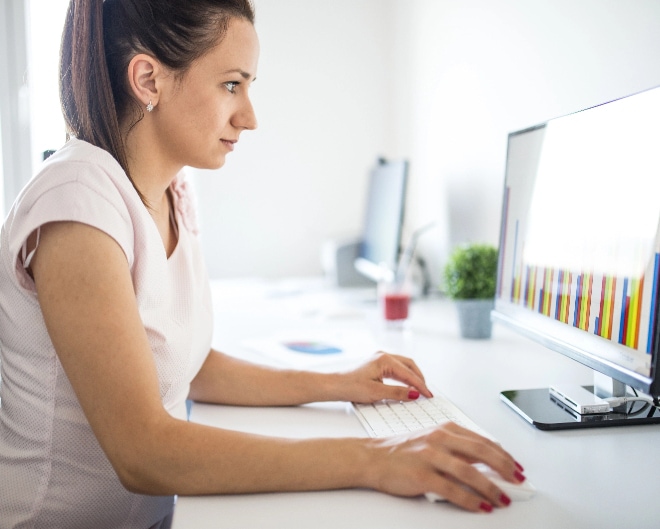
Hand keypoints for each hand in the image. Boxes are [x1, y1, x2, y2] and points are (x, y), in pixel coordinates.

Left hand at [335, 352, 432, 402]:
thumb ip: (398, 392)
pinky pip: (395, 368)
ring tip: (419, 389)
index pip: (408, 373)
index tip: (428, 395)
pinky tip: (406, 385)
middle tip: (426, 392)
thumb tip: (414, 394)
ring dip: (412, 377)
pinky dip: (403, 377)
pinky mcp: (376, 364)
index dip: (420, 385)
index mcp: (384, 359)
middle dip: (419, 378)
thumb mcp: (377, 392)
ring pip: (403, 366)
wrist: (334, 385)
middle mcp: (383, 355)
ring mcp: (379, 358)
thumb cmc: (351, 387)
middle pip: (409, 365)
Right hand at [364, 421, 525, 512]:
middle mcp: (440, 439)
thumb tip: (486, 463)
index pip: (483, 441)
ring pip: (470, 472)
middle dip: (505, 469)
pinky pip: (452, 490)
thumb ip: (457, 449)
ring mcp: (430, 456)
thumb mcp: (433, 441)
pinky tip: (480, 507)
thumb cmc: (402, 451)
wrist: (373, 457)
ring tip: (501, 500)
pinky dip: (470, 500)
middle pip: (482, 453)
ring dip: (491, 489)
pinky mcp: (422, 475)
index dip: (504, 456)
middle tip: (518, 482)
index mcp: (445, 429)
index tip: (517, 468)